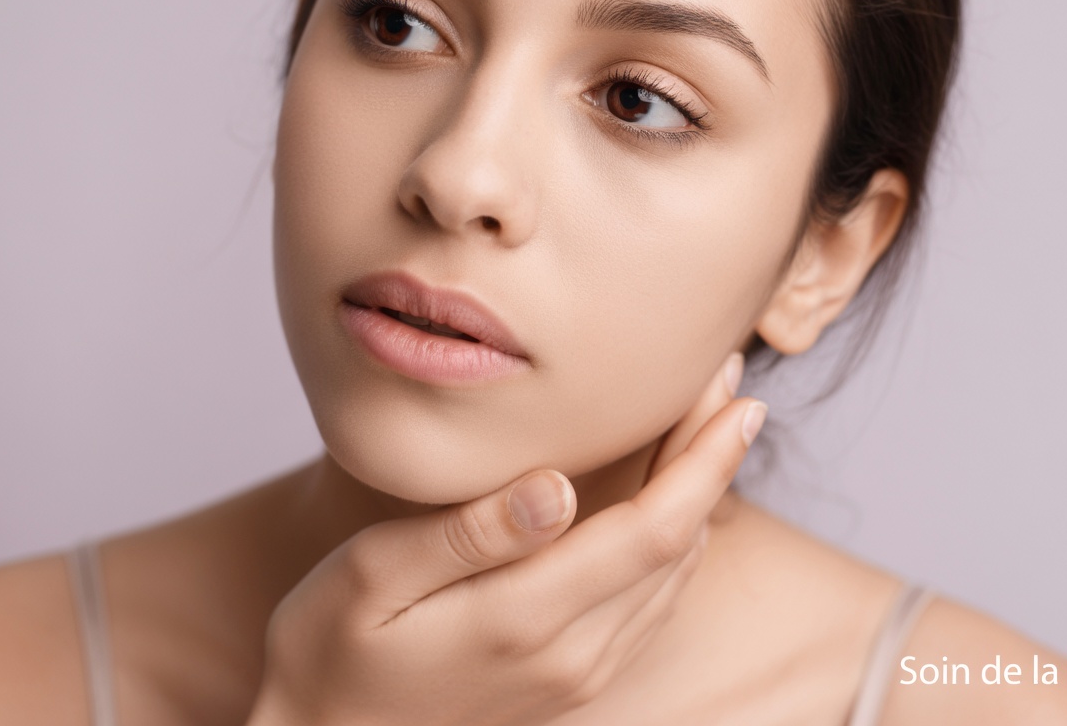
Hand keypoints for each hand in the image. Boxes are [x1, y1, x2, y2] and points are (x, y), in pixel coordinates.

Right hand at [246, 352, 766, 725]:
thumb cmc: (330, 650)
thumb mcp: (373, 577)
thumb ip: (471, 532)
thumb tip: (557, 484)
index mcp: (524, 619)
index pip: (651, 529)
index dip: (703, 461)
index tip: (737, 399)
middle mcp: (572, 655)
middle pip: (677, 546)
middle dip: (711, 462)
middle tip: (726, 385)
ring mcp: (578, 675)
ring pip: (673, 577)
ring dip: (699, 498)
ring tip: (704, 425)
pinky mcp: (572, 680)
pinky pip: (650, 604)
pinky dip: (673, 541)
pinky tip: (666, 497)